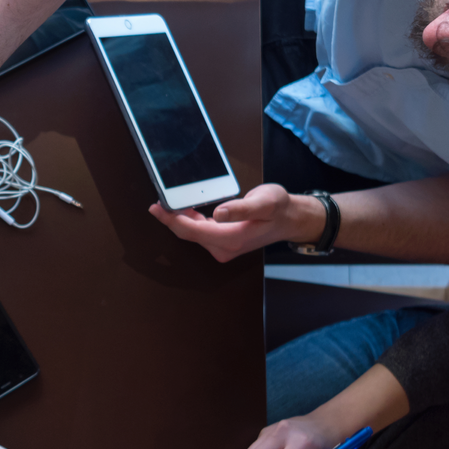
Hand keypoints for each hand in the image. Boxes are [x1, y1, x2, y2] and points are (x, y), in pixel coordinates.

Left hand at [148, 184, 323, 262]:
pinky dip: (190, 221)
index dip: (172, 219)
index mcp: (231, 239)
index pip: (192, 231)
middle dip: (172, 218)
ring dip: (180, 219)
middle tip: (158, 201)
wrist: (290, 219)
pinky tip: (186, 208)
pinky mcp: (224, 242)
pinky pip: (201, 232)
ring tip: (168, 201)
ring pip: (193, 233)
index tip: (158, 207)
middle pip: (189, 234)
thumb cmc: (279, 208)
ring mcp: (224, 247)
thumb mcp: (264, 202)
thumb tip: (218, 213)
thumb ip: (241, 208)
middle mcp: (224, 247)